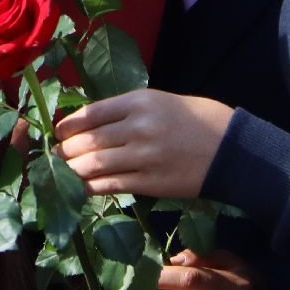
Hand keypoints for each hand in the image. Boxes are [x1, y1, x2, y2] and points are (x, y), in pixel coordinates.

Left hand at [56, 90, 232, 198]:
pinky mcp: (152, 182)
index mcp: (140, 101)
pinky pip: (111, 185)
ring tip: (63, 173)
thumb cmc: (199, 121)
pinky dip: (92, 187)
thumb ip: (128, 110)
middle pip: (88, 140)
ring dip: (73, 170)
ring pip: (95, 164)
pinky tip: (83, 188)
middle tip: (54, 156)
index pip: (90, 113)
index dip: (68, 126)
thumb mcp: (162, 101)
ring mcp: (145, 156)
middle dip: (65, 151)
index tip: (58, 133)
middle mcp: (139, 126)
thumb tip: (90, 123)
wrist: (235, 151)